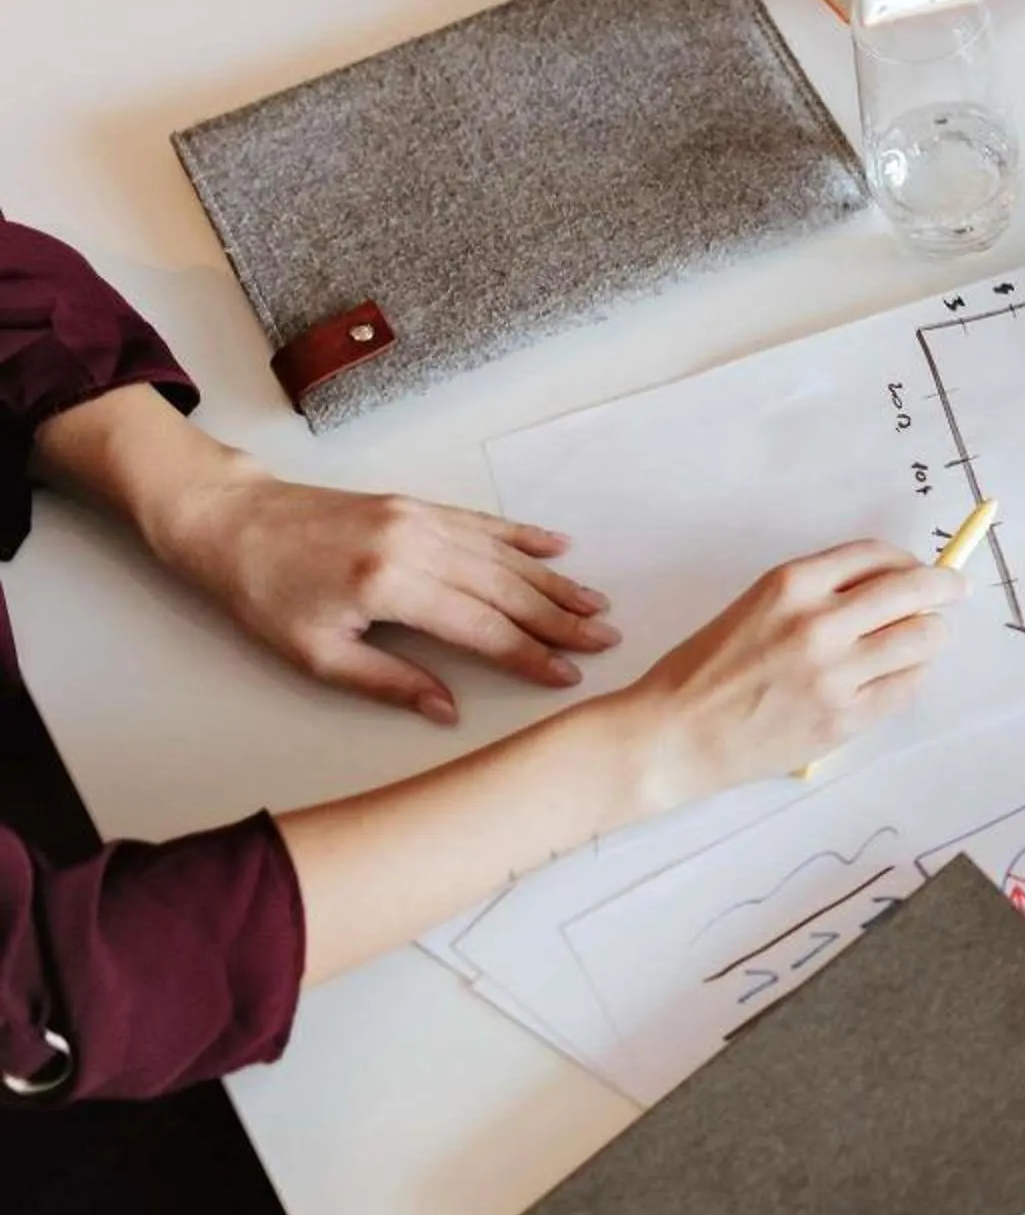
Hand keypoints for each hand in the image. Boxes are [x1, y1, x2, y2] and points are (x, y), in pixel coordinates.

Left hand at [146, 460, 617, 724]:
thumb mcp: (316, 655)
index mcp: (390, 585)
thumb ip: (389, 682)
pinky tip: (556, 548)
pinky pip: (482, 522)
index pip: (480, 628)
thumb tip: (448, 710)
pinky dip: (522, 536)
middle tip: (603, 639)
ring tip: (594, 604)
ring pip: (503, 556)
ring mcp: (419, 518)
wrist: (230, 521)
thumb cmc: (263, 594)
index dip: (528, 654)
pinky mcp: (415, 504)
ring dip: (552, 582)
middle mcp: (415, 544)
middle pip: (505, 589)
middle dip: (558, 619)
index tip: (567, 674)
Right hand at [613, 540, 961, 804]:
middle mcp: (819, 622)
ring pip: (922, 639)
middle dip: (944, 586)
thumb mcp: (757, 605)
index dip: (908, 561)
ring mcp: (835, 673)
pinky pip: (906, 688)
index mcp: (792, 584)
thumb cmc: (707, 668)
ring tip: (927, 637)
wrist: (673, 734)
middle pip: (914, 590)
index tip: (920, 568)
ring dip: (933, 634)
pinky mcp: (844, 719)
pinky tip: (902, 674)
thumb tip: (887, 585)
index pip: (877, 556)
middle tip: (954, 590)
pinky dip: (913, 676)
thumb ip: (818, 592)